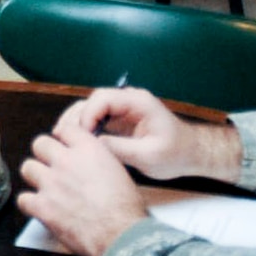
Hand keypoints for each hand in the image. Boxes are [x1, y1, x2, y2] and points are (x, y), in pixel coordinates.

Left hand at [18, 119, 147, 255]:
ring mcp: (51, 183)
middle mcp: (67, 162)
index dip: (63, 139)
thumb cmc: (126, 209)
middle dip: (45, 154)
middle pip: (40, 144)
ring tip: (45, 187)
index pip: (65, 129)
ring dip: (36, 177)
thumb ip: (98, 160)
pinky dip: (30, 204)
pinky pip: (23, 199)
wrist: (121, 235)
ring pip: (27, 168)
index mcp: (89, 150)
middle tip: (52, 167)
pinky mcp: (42, 206)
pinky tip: (40, 208)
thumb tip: (89, 163)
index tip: (63, 147)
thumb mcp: (119, 171)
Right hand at [55, 87, 241, 182]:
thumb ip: (120, 149)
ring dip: (76, 122)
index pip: (103, 99)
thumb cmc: (176, 154)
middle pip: (92, 101)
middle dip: (76, 118)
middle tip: (63, 138)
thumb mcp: (148, 156)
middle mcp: (127, 100)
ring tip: (64, 140)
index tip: (82, 136)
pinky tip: (76, 143)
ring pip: (90, 108)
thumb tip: (92, 146)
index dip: (87, 115)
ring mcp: (122, 109)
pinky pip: (95, 119)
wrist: (191, 153)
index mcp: (138, 102)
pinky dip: (83, 129)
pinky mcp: (118, 121)